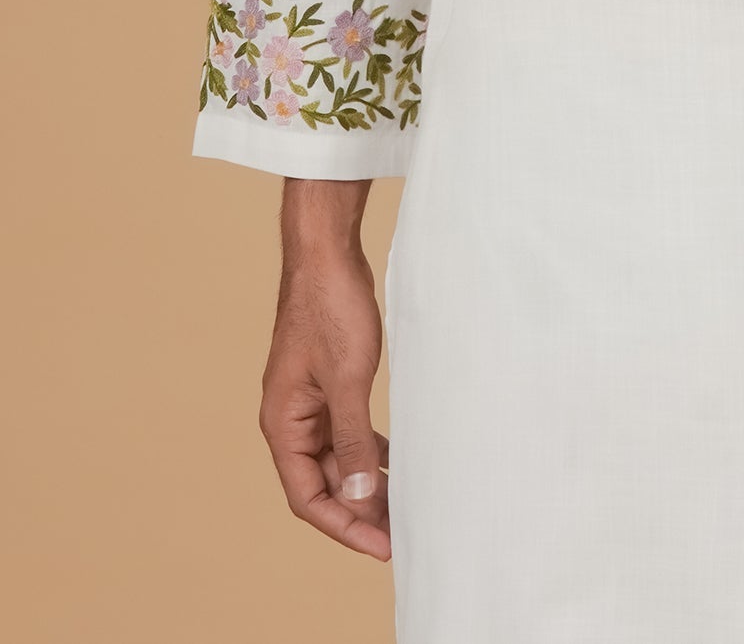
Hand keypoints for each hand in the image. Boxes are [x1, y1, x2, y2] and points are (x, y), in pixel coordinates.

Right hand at [259, 178, 390, 558]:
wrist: (326, 252)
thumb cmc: (330, 307)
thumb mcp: (348, 378)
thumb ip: (353, 438)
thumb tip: (360, 495)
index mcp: (283, 423)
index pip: (308, 497)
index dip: (345, 526)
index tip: (383, 546)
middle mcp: (290, 419)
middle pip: (323, 483)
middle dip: (360, 510)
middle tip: (403, 531)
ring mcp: (308, 401)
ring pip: (337, 459)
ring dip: (366, 482)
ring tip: (404, 504)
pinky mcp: (327, 383)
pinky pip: (346, 432)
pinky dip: (369, 450)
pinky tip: (396, 461)